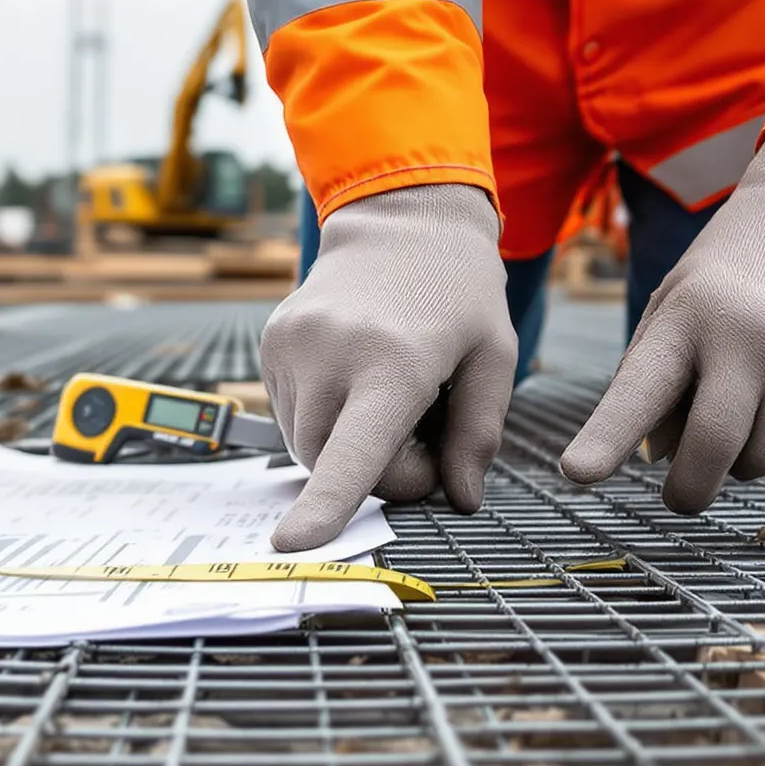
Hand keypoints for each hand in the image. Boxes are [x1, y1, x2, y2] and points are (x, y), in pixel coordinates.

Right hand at [260, 183, 517, 550]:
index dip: (326, 506)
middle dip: (379, 470)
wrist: (401, 219)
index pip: (354, 453)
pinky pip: (291, 415)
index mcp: (394, 363)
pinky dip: (325, 416)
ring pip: (307, 447)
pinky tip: (356, 376)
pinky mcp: (271, 344)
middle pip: (334, 466)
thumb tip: (460, 501)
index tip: (293, 546)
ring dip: (347, 445)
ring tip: (388, 394)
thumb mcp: (493, 357)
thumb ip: (478, 435)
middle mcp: (331, 354)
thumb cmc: (457, 292)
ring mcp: (292, 347)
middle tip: (422, 427)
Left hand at [560, 127, 764, 511]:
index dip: (607, 440)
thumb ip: (654, 384)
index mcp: (692, 316)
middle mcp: (761, 336)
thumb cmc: (738, 271)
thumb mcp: (678, 305)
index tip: (577, 473)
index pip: (642, 394)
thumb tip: (666, 464)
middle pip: (718, 457)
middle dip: (692, 488)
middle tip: (687, 485)